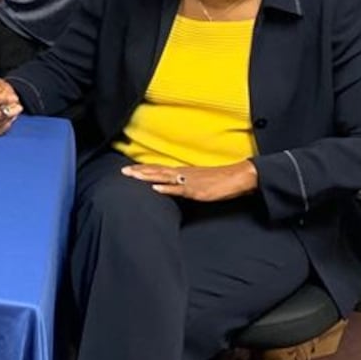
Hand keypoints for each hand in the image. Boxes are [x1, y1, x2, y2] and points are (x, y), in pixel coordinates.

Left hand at [121, 161, 258, 201]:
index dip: (143, 169)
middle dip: (139, 171)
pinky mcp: (196, 190)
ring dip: (147, 176)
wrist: (238, 177)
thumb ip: (185, 183)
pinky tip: (155, 188)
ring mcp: (188, 181)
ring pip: (164, 177)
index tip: (129, 169)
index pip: (159, 169)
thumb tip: (174, 186)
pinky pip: (179, 189)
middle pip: (157, 171)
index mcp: (183, 172)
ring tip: (133, 176)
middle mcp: (183, 174)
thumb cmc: (220, 180)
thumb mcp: (198, 181)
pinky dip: (166, 188)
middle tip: (122, 171)